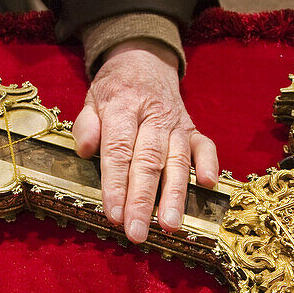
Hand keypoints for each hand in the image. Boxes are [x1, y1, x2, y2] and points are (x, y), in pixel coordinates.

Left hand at [71, 40, 218, 243]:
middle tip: (136, 231)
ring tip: (169, 225)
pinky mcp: (193, 129)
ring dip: (174, 194)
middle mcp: (153, 116)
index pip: (118, 150)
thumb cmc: (116, 89)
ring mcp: (176, 123)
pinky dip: (209, 164)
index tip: (113, 214)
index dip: (115, 184)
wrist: (145, 60)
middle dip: (142, 200)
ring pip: (177, 161)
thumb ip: (87, 124)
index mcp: (124, 107)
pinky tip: (208, 185)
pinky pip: (205, 147)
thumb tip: (84, 149)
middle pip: (148, 162)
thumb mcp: (92, 98)